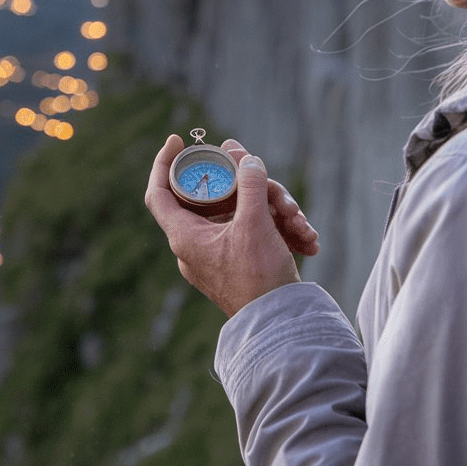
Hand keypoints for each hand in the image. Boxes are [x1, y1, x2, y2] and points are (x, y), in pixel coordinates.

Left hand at [145, 135, 319, 316]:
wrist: (283, 326)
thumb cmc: (259, 279)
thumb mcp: (256, 224)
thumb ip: (250, 184)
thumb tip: (244, 156)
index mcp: (186, 236)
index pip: (159, 192)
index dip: (164, 162)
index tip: (178, 140)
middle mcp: (197, 244)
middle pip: (216, 197)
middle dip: (253, 187)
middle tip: (271, 184)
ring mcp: (220, 254)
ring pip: (243, 213)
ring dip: (277, 212)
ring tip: (300, 224)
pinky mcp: (242, 262)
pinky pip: (256, 233)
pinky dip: (280, 231)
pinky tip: (306, 240)